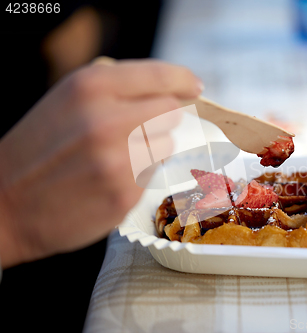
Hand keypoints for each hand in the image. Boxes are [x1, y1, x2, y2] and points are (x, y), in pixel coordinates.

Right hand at [0, 59, 202, 267]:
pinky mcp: (125, 195)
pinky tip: (108, 179)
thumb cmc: (39, 148)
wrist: (6, 204)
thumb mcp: (68, 100)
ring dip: (151, 149)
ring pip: (167, 145)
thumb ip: (117, 89)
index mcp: (91, 87)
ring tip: (116, 157)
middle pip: (172, 112)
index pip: (161, 77)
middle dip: (162, 119)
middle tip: (139, 129)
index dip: (182, 81)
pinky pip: (152, 175)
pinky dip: (138, 176)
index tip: (193, 87)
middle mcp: (108, 120)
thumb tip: (170, 90)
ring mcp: (119, 161)